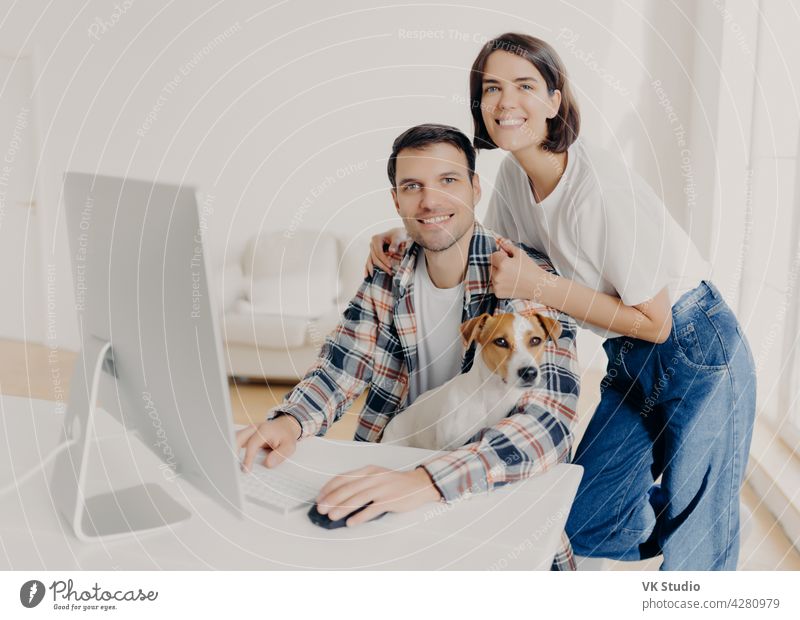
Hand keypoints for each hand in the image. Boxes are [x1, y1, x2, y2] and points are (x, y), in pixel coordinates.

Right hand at [235, 416, 300, 471]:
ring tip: (230, 466)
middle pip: (238, 438)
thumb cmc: (286, 437)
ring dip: (231, 451)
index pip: (252, 444)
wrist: (284, 427)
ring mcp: (248, 431)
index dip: (248, 457)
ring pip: (234, 439)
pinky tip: (233, 461)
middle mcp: (254, 428)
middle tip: (232, 468)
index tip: (245, 470)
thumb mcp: (289, 446)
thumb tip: (267, 464)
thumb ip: (279, 455)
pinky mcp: (245, 436)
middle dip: (232, 452)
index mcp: (264, 430)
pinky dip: (233, 450)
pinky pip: (236, 442)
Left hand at [315, 466, 442, 525]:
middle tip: (321, 509)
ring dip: (342, 508)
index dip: (329, 488)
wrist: (419, 484)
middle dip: (332, 499)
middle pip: (348, 488)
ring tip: (331, 516)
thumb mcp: (377, 477)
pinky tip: (351, 523)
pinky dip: (360, 516)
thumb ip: (361, 484)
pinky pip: (372, 509)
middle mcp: (373, 477)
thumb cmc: (395, 483)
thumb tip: (340, 499)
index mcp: (368, 470)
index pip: (343, 477)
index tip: (319, 497)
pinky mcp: (390, 500)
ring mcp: (382, 488)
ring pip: (358, 498)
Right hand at [364, 227, 406, 276]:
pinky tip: (366, 276)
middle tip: (389, 272)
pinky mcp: (373, 254)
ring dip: (373, 269)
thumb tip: (391, 251)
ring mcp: (372, 250)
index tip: (390, 266)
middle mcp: (372, 244)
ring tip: (373, 277)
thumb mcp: (398, 237)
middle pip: (375, 258)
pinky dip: (368, 269)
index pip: (379, 252)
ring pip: (370, 261)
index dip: (384, 260)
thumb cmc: (398, 235)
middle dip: (381, 266)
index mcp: (376, 239)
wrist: (398, 234)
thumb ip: (395, 244)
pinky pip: (369, 262)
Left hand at [490, 237, 550, 300]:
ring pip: (492, 276)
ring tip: (512, 276)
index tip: (508, 259)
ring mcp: (497, 285)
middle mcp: (497, 275)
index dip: (500, 256)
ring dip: (499, 275)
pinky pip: (495, 285)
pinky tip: (511, 283)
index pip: (492, 256)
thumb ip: (508, 247)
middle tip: (511, 268)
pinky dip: (500, 284)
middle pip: (491, 266)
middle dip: (498, 265)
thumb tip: (500, 244)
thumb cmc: (530, 269)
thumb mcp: (520, 253)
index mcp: (502, 263)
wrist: (537, 286)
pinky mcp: (498, 293)